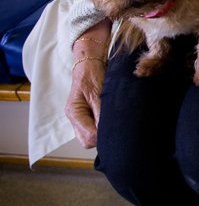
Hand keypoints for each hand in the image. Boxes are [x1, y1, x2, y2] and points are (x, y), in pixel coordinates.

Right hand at [65, 21, 110, 148]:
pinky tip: (112, 121)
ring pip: (90, 138)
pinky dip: (103, 128)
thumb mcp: (99, 91)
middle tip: (117, 128)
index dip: (104, 135)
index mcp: (74, 112)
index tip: (117, 129)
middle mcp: (75, 118)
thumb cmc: (93, 74)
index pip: (89, 136)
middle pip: (88, 141)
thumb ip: (102, 111)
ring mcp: (80, 119)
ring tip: (115, 123)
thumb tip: (109, 128)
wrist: (89, 64)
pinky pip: (94, 130)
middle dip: (102, 137)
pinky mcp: (87, 117)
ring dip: (103, 133)